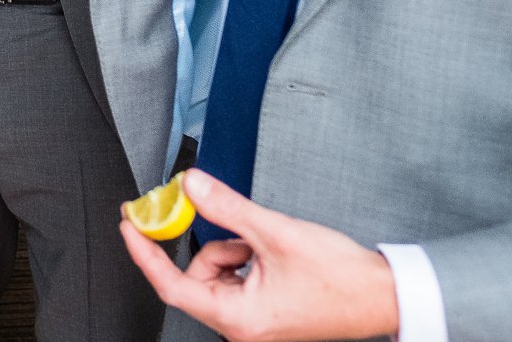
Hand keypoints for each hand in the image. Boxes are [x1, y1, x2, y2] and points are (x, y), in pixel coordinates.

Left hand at [120, 169, 400, 341]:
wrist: (383, 296)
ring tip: (268, 248)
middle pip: (196, 278)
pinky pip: (235, 280)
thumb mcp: (275, 233)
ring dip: (233, 251)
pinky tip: (272, 256)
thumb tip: (190, 185)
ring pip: (216, 275)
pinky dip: (244, 259)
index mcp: (238, 320)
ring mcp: (253, 325)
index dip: (144, 252)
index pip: (171, 285)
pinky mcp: (264, 315)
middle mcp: (242, 329)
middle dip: (214, 247)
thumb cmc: (340, 278)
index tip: (129, 224)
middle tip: (238, 230)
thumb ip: (226, 207)